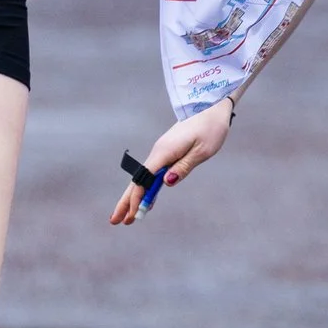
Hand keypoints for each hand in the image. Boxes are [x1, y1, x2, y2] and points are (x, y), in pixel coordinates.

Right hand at [108, 98, 233, 224]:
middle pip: (138, 180)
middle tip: (115, 222)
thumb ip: (184, 167)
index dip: (136, 198)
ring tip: (127, 218)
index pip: (144, 178)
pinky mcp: (167, 152)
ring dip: (135, 197)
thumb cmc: (210, 127)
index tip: (133, 215)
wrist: (211, 105)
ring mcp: (162, 151)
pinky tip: (147, 201)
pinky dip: (147, 188)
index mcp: (165, 151)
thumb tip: (166, 183)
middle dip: (126, 201)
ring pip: (144, 178)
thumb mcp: (202, 150)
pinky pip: (153, 173)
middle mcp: (159, 151)